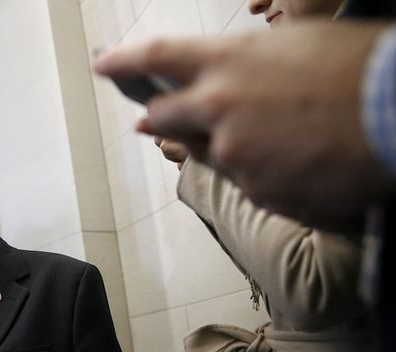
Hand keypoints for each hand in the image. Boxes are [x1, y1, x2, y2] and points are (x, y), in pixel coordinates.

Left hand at [92, 20, 393, 225]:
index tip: (101, 63)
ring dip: (225, 144)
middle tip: (155, 116)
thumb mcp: (299, 45)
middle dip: (160, 116)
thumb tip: (230, 74)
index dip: (123, 61)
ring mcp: (235, 156)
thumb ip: (249, 64)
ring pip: (210, 152)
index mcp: (228, 62)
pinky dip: (261, 170)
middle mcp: (218, 110)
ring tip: (264, 133)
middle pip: (164, 116)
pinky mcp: (258, 192)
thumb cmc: (363, 69)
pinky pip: (246, 181)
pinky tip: (296, 157)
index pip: (156, 57)